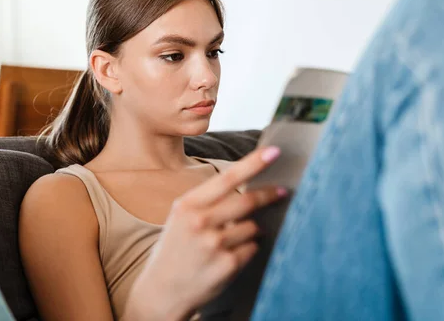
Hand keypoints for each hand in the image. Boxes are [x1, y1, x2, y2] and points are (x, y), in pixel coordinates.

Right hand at [124, 147, 286, 320]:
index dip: (254, 163)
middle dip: (269, 195)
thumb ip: (208, 201)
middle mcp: (200, 222)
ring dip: (251, 231)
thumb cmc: (175, 249)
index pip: (228, 178)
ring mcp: (214, 244)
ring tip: (231, 241)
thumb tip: (248, 185)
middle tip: (282, 191)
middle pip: (248, 201)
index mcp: (188, 205)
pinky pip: (252, 248)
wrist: (162, 291)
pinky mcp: (227, 265)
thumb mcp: (181, 217)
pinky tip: (229, 256)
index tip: (274, 152)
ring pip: (253, 227)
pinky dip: (248, 250)